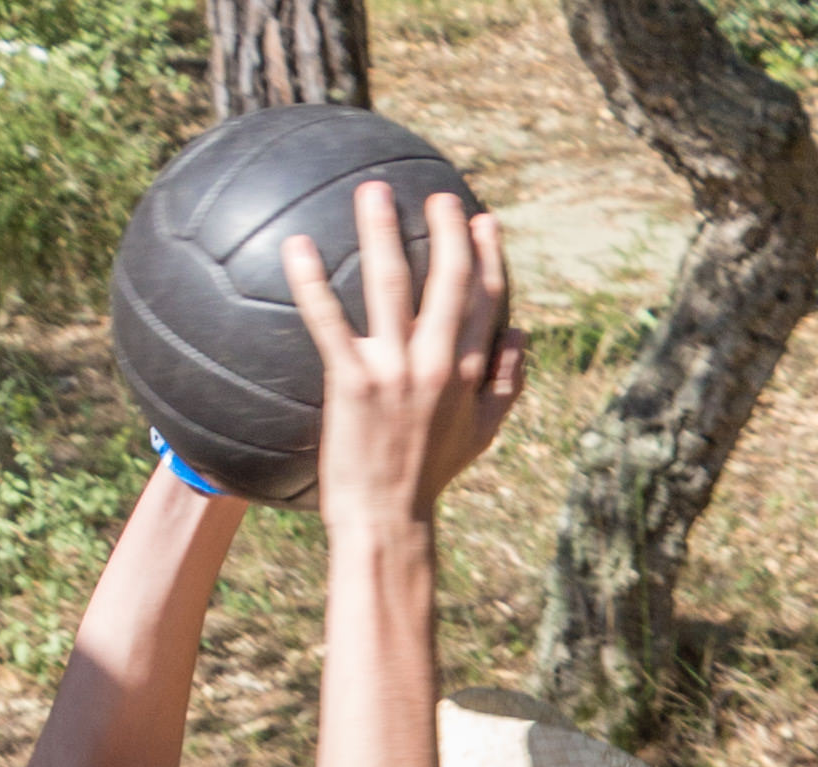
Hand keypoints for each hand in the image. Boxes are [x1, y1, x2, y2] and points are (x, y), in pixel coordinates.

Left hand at [284, 183, 523, 531]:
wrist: (388, 521)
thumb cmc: (429, 477)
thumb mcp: (482, 435)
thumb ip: (507, 384)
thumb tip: (520, 335)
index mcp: (469, 371)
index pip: (487, 298)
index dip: (486, 254)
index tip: (480, 220)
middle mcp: (437, 363)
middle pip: (449, 278)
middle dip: (446, 229)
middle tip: (434, 196)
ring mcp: (395, 371)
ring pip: (392, 285)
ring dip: (382, 232)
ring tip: (372, 193)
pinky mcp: (353, 384)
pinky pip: (329, 323)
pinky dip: (311, 283)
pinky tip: (297, 247)